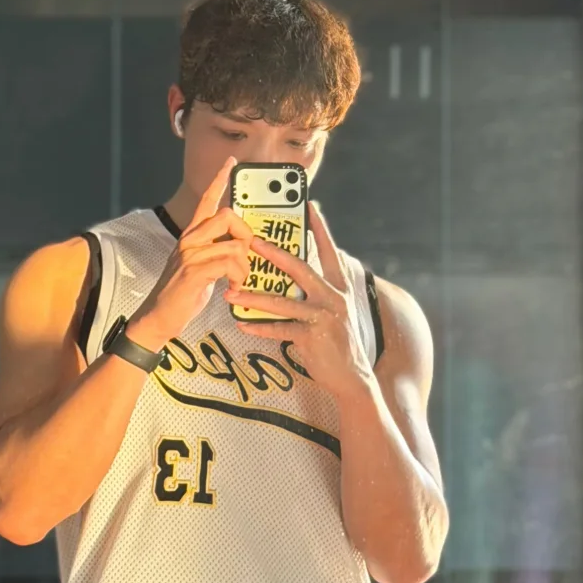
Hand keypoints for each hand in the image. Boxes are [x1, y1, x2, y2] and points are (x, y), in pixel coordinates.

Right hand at [129, 157, 254, 349]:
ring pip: (234, 244)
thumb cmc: (181, 295)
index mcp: (191, 236)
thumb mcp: (199, 267)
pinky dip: (238, 279)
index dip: (220, 179)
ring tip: (238, 283)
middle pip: (228, 215)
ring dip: (245, 267)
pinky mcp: (193, 272)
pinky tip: (231, 291)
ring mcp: (190, 254)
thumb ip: (215, 251)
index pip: (206, 200)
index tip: (231, 162)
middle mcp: (189, 240)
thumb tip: (240, 247)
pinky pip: (229, 264)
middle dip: (246, 235)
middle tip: (246, 256)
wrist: (157, 318)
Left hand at [224, 202, 373, 399]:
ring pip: (282, 302)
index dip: (320, 228)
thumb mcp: (333, 311)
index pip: (329, 251)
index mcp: (338, 286)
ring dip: (253, 298)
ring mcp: (324, 316)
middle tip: (251, 241)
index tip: (310, 205)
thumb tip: (294, 274)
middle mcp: (333, 297)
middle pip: (300, 268)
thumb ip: (317, 291)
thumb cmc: (336, 342)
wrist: (351, 377)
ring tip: (230, 293)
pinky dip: (259, 327)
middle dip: (274, 253)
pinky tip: (242, 324)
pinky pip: (280, 329)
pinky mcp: (313, 337)